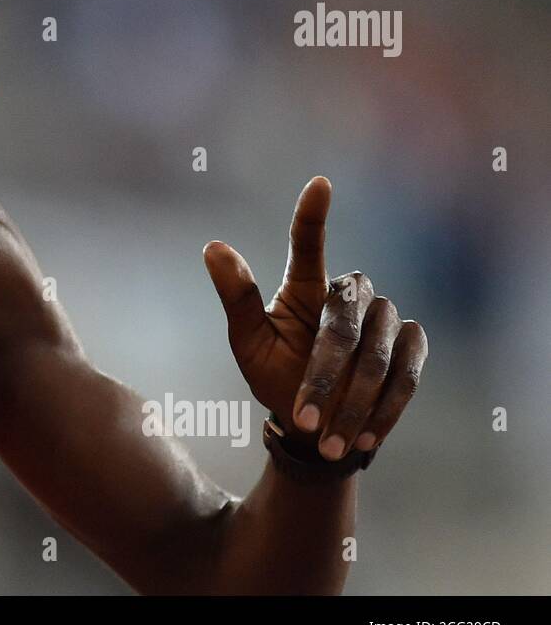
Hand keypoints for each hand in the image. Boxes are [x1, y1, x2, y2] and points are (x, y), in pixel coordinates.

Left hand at [202, 177, 426, 460]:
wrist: (314, 426)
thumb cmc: (275, 378)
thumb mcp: (248, 343)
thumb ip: (237, 297)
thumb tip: (212, 246)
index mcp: (304, 289)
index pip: (309, 245)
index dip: (313, 215)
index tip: (319, 183)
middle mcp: (347, 297)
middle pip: (343, 320)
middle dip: (325, 374)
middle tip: (305, 418)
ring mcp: (384, 321)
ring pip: (378, 352)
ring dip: (354, 401)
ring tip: (330, 441)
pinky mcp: (412, 349)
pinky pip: (408, 372)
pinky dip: (387, 407)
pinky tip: (366, 436)